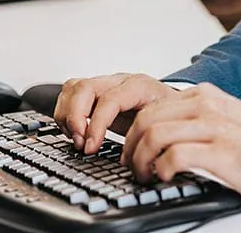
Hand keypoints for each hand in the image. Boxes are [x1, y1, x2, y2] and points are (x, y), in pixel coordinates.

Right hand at [54, 73, 177, 151]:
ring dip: (68, 116)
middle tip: (81, 144)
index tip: (91, 148)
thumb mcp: (165, 125)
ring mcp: (106, 83)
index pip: (110, 99)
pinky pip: (70, 94)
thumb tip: (131, 159)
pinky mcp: (96, 91)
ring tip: (77, 139)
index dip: (96, 124)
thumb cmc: (169, 115)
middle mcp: (120, 81)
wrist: (174, 104)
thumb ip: (149, 137)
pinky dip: (66, 114)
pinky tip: (76, 132)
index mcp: (140, 87)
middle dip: (76, 119)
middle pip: (85, 88)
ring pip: (73, 88)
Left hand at [122, 83, 240, 204]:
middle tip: (133, 167)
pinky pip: (174, 156)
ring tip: (146, 175)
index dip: (133, 133)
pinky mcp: (219, 151)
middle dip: (131, 147)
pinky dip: (162, 169)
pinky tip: (166, 176)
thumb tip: (156, 134)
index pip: (151, 107)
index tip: (131, 152)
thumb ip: (193, 117)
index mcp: (203, 96)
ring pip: (155, 135)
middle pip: (147, 119)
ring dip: (142, 160)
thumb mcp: (221, 116)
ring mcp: (213, 127)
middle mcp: (206, 106)